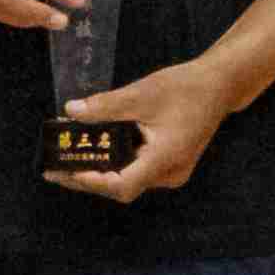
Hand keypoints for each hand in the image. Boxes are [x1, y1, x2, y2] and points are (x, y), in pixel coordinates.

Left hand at [47, 54, 234, 199]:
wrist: (220, 86)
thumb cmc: (185, 88)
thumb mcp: (141, 93)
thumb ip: (105, 105)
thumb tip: (70, 112)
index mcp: (165, 158)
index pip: (123, 185)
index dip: (93, 182)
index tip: (66, 172)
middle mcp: (170, 173)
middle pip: (122, 187)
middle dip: (87, 179)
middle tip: (55, 170)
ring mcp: (173, 172)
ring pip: (130, 181)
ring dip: (100, 173)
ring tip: (69, 162)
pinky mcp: (172, 166)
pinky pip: (138, 172)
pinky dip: (116, 166)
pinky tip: (97, 153)